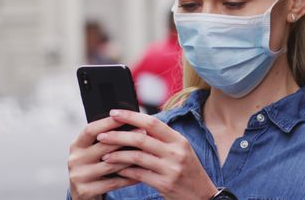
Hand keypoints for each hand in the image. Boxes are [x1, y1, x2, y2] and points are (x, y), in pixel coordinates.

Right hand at [68, 117, 139, 199]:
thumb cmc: (93, 167)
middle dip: (126, 138)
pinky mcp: (85, 191)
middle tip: (144, 133)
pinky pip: (113, 183)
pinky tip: (142, 174)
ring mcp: (79, 176)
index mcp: (76, 145)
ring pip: (111, 164)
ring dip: (131, 158)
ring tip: (147, 153)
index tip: (125, 116)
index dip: (107, 122)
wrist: (82, 195)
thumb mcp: (92, 152)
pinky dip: (129, 178)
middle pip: (103, 146)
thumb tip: (128, 121)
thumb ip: (104, 140)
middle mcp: (75, 159)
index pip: (90, 130)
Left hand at [98, 110, 217, 199]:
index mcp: (179, 140)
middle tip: (102, 135)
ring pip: (137, 157)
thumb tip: (139, 125)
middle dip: (118, 136)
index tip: (115, 114)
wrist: (202, 195)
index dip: (131, 116)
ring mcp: (171, 169)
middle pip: (141, 139)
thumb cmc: (188, 170)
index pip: (152, 122)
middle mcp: (176, 152)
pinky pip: (139, 175)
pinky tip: (117, 169)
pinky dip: (125, 171)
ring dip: (118, 155)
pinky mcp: (165, 184)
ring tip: (104, 154)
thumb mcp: (181, 150)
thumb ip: (163, 139)